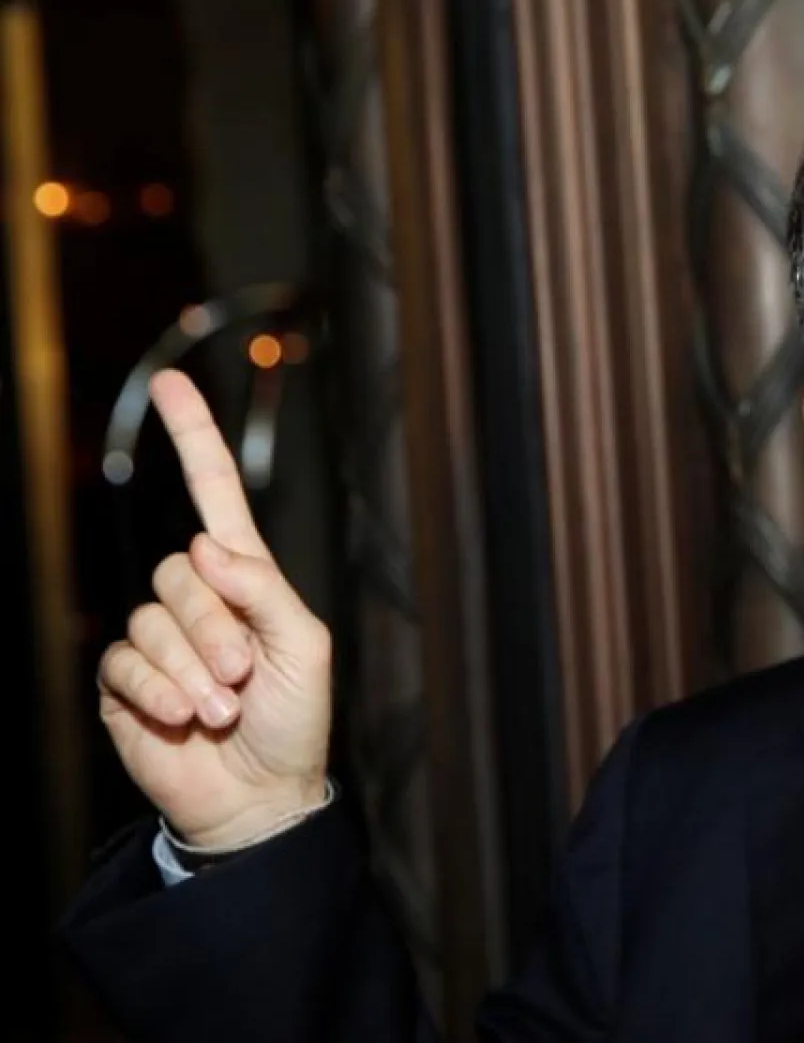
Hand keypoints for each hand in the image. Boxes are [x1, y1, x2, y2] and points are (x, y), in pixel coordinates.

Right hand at [97, 370, 331, 849]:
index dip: (194, 441)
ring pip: (152, 619)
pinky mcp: (124, 681)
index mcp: (245, 579)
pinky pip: (125, 664)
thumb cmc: (296, 719)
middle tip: (245, 676)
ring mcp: (157, 639)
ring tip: (224, 707)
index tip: (170, 385)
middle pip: (180, 571)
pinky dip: (162, 693)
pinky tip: (185, 717)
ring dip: (194, 670)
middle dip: (217, 628)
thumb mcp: (303, 647)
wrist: (261, 794)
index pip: (214, 496)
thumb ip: (263, 590)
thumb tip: (205, 544)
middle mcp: (196, 599)